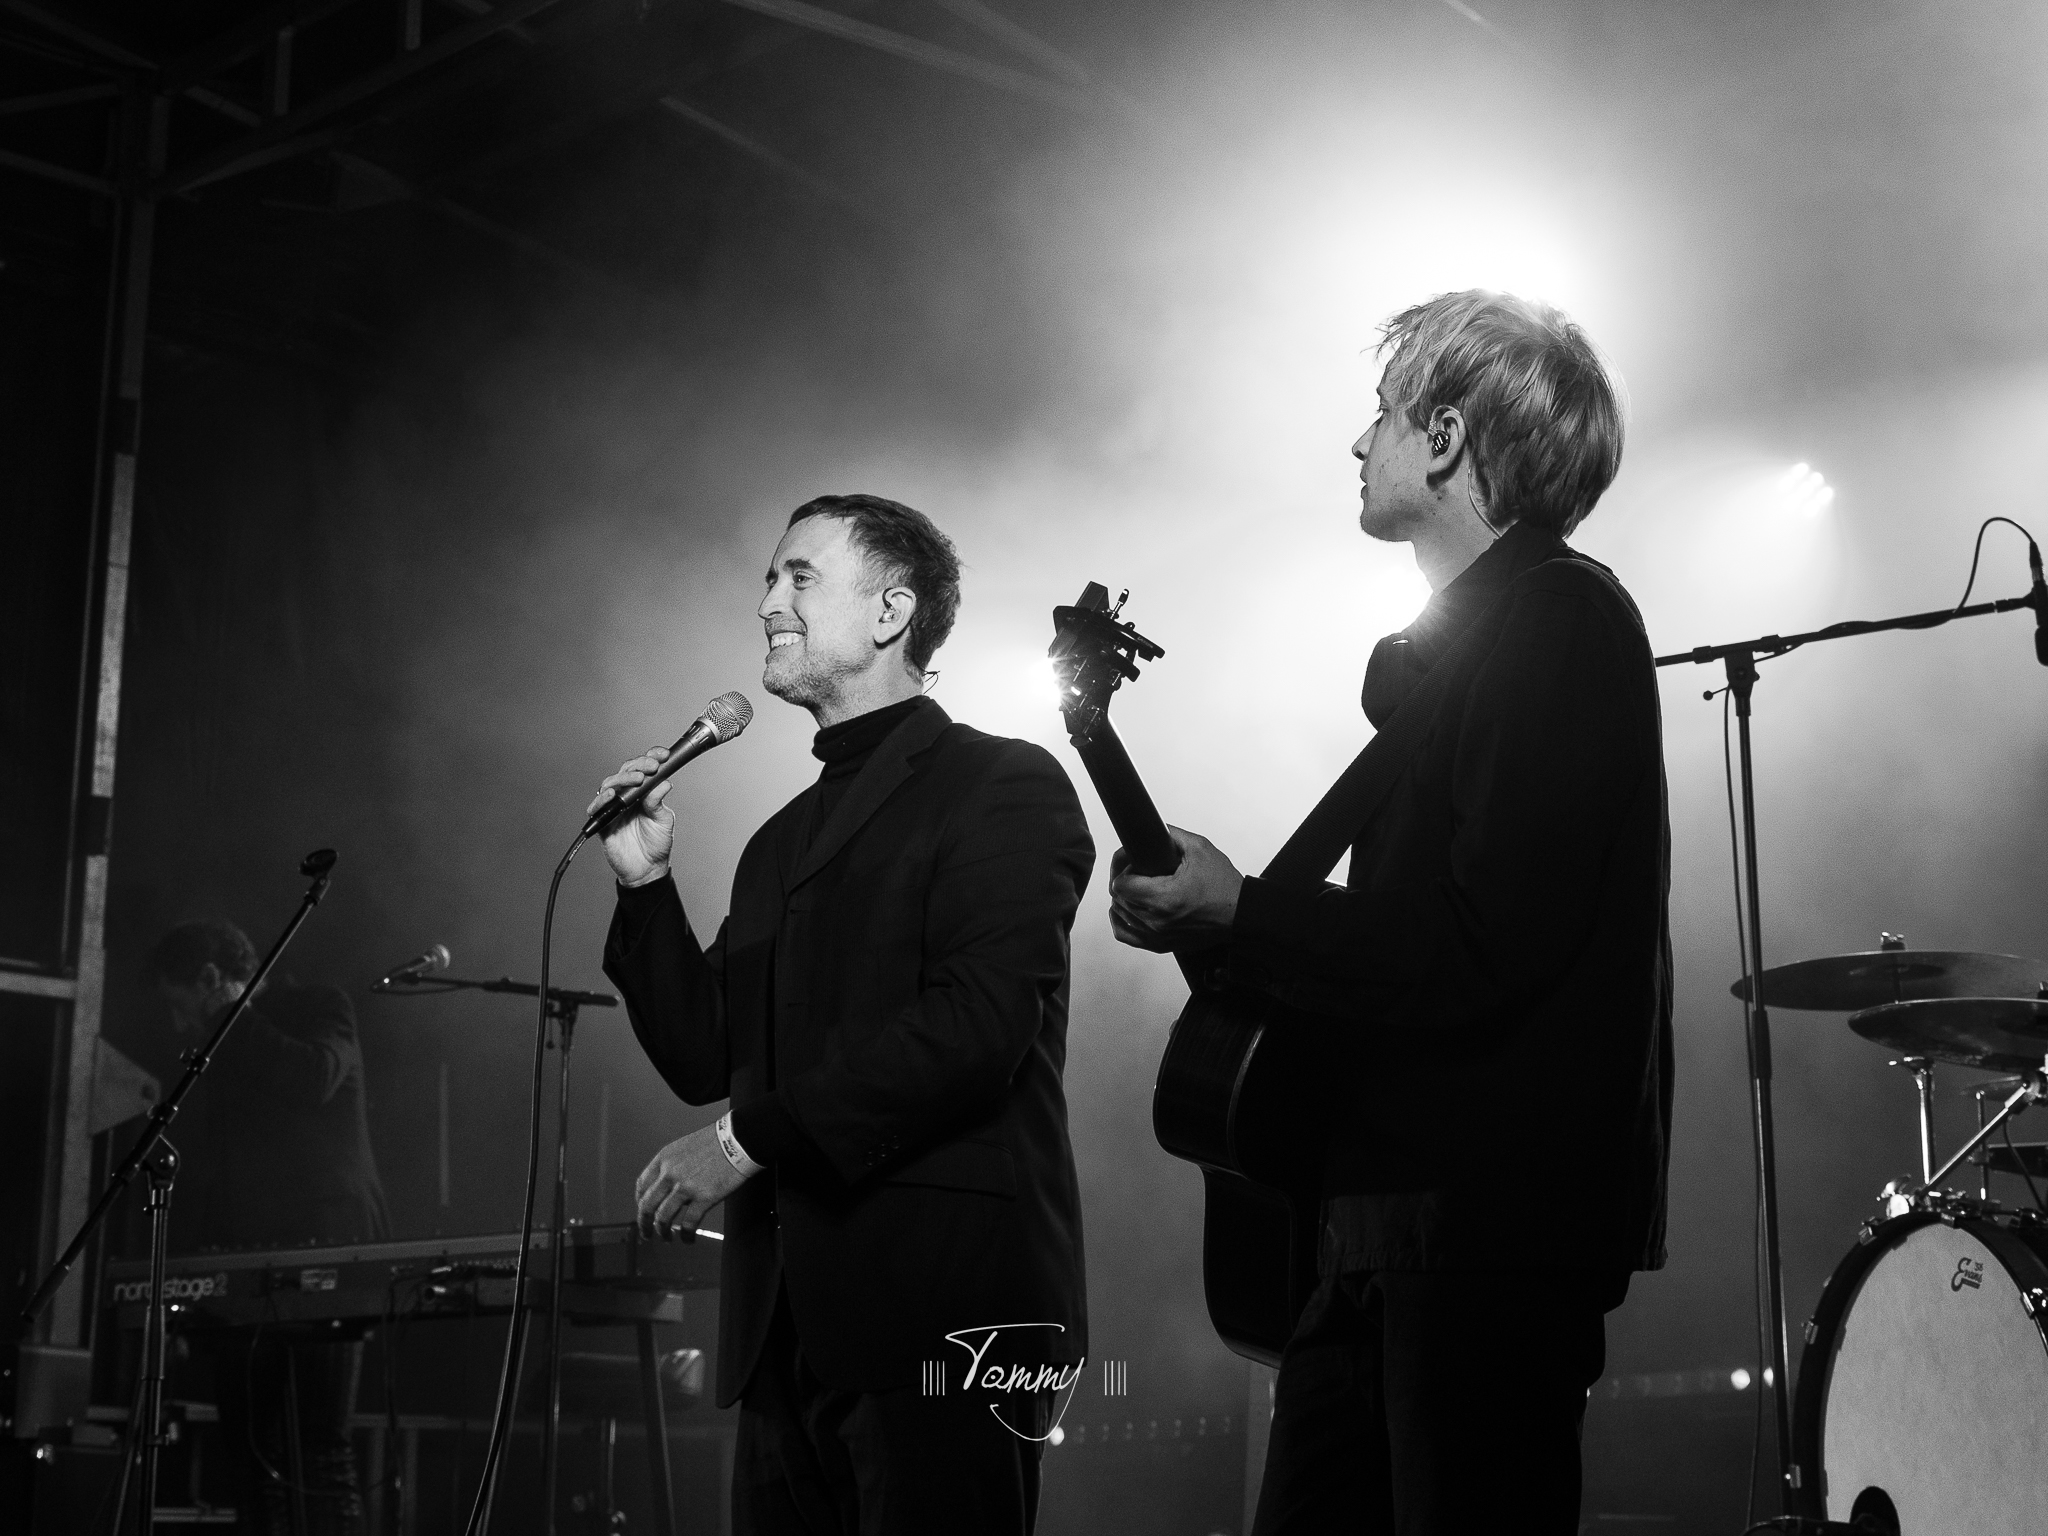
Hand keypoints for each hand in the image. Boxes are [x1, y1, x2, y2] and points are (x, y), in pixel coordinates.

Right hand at [589, 748, 676, 885]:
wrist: (648, 869)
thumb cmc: (656, 843)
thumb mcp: (663, 820)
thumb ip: (659, 801)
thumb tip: (663, 782)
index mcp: (643, 792)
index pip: (643, 769)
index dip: (650, 758)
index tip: (662, 755)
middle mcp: (627, 796)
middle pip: (625, 772)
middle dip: (638, 765)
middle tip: (651, 767)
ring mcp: (614, 808)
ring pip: (610, 784)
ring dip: (623, 778)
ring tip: (637, 779)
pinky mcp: (603, 821)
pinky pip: (596, 807)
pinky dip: (602, 799)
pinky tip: (612, 795)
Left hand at [634, 1125, 750, 1239]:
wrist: (738, 1139)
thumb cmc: (717, 1141)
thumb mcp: (685, 1147)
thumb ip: (673, 1164)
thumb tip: (668, 1184)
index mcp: (664, 1159)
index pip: (642, 1186)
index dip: (640, 1202)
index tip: (644, 1211)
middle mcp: (669, 1173)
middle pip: (647, 1205)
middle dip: (644, 1223)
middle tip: (647, 1233)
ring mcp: (685, 1187)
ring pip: (663, 1218)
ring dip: (662, 1232)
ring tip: (667, 1238)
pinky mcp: (704, 1198)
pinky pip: (688, 1223)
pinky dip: (686, 1235)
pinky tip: (688, 1239)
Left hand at [1107, 826, 1243, 951]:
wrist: (1240, 914)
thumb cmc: (1225, 888)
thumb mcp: (1200, 849)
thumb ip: (1171, 835)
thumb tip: (1152, 829)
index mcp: (1164, 898)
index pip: (1120, 884)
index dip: (1123, 868)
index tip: (1134, 863)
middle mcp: (1157, 921)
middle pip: (1118, 898)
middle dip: (1124, 879)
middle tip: (1136, 869)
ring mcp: (1157, 936)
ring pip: (1120, 914)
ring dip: (1124, 898)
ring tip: (1138, 886)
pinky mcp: (1160, 944)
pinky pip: (1126, 935)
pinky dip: (1121, 920)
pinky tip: (1127, 909)